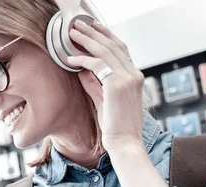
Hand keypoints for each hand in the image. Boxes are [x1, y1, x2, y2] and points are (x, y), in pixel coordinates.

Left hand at [66, 19, 144, 152]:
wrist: (125, 144)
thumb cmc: (116, 128)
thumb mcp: (104, 102)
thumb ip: (95, 85)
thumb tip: (82, 71)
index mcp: (135, 78)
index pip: (121, 50)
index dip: (106, 37)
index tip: (93, 29)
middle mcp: (134, 75)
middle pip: (113, 45)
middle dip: (94, 33)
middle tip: (79, 24)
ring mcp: (128, 79)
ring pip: (105, 51)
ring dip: (86, 40)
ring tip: (72, 33)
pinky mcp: (117, 85)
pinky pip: (97, 65)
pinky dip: (82, 59)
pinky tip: (70, 58)